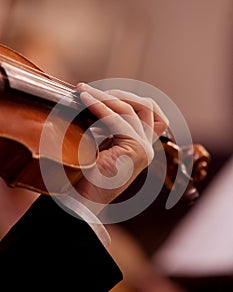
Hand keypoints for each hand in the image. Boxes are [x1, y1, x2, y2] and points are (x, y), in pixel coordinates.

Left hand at [75, 83, 168, 214]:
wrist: (79, 200)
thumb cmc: (83, 175)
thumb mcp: (96, 143)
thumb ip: (104, 125)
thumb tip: (94, 96)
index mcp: (138, 145)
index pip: (147, 112)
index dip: (125, 96)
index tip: (95, 91)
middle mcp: (146, 147)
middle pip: (147, 106)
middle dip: (120, 93)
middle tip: (91, 91)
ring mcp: (144, 150)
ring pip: (132, 109)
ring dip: (107, 96)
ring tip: (84, 92)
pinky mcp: (137, 152)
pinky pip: (119, 120)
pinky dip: (101, 106)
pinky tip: (84, 99)